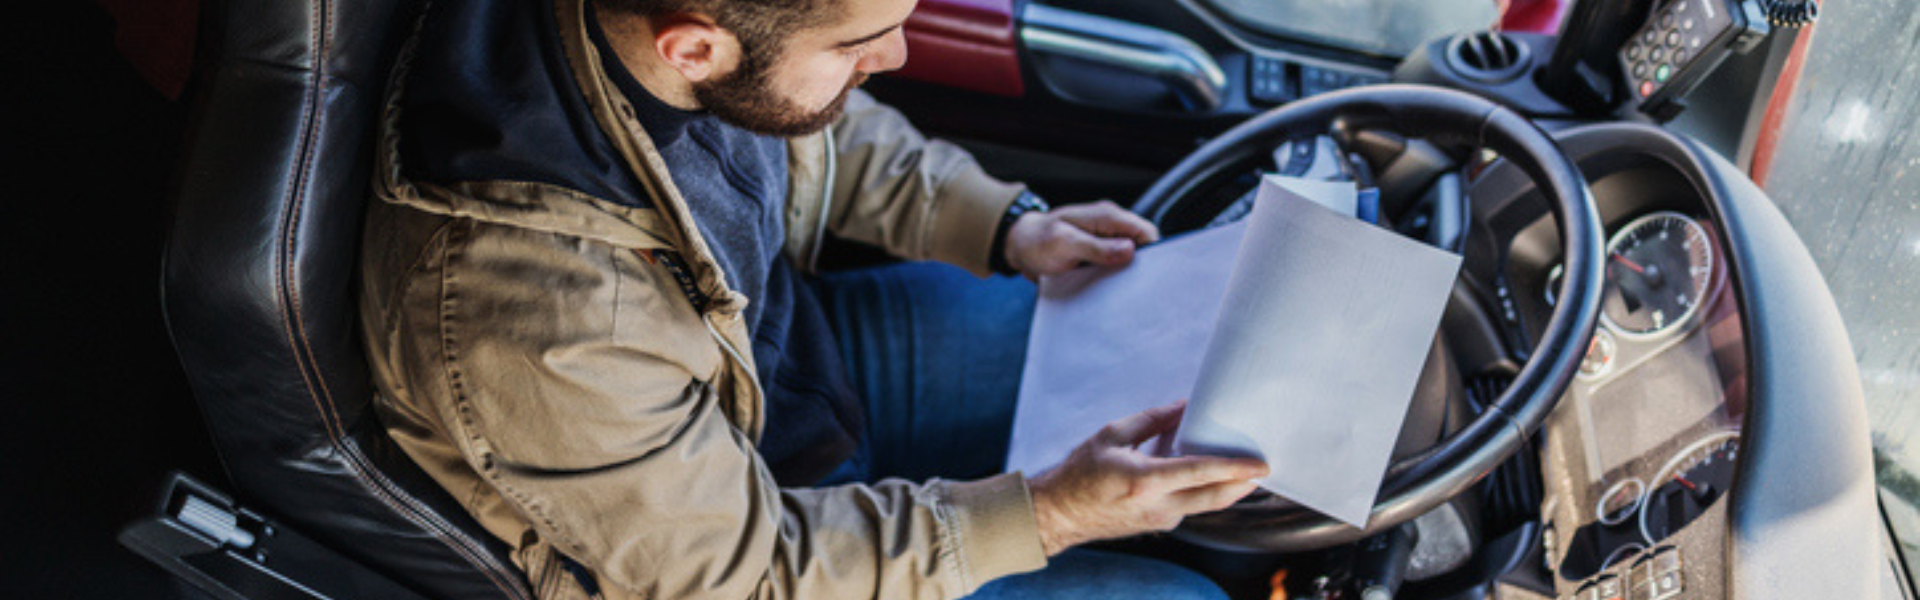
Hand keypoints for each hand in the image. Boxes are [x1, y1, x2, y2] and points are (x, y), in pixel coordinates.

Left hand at [1003, 201, 1159, 279]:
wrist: (1018, 247)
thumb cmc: (1037, 241)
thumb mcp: (1065, 244)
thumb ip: (1097, 248)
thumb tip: (1129, 250)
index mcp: (1106, 217)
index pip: (1145, 231)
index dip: (1153, 251)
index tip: (1149, 273)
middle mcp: (1109, 227)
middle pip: (1142, 246)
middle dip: (1141, 265)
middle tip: (1133, 285)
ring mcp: (1104, 242)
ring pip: (1130, 259)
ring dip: (1127, 274)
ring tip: (1119, 289)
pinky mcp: (1098, 256)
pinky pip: (1116, 267)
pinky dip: (1115, 278)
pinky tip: (1109, 289)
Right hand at [1026, 401, 1268, 555]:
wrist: (1060, 514)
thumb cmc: (1080, 473)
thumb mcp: (1111, 436)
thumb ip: (1152, 421)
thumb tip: (1183, 406)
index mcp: (1144, 480)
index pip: (1200, 473)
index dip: (1233, 469)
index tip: (1261, 465)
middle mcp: (1158, 506)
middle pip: (1214, 497)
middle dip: (1243, 484)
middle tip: (1265, 469)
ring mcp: (1160, 519)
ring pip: (1205, 504)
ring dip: (1226, 487)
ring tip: (1243, 468)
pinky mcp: (1159, 524)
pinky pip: (1190, 506)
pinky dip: (1203, 490)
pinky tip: (1205, 473)